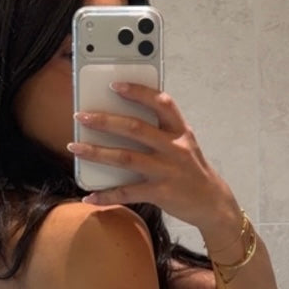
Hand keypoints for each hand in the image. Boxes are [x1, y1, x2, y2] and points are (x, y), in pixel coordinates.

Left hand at [69, 82, 231, 229]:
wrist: (212, 203)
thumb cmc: (191, 169)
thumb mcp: (184, 144)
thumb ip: (161, 131)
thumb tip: (122, 121)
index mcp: (180, 131)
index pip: (161, 103)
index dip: (138, 91)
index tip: (115, 85)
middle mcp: (175, 148)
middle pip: (135, 128)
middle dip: (105, 121)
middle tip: (81, 116)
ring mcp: (167, 170)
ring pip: (126, 158)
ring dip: (97, 152)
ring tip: (75, 148)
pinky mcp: (161, 193)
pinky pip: (128, 192)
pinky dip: (106, 196)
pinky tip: (89, 196)